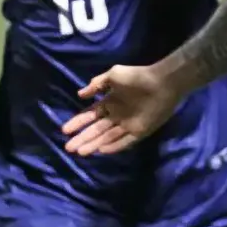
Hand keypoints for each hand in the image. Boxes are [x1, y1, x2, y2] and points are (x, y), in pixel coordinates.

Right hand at [62, 65, 181, 155]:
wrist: (162, 82)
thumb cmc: (137, 77)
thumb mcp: (113, 75)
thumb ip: (97, 84)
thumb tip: (80, 95)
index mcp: (111, 102)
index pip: (91, 115)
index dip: (78, 122)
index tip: (64, 130)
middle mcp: (117, 116)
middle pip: (97, 130)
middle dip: (82, 138)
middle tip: (68, 147)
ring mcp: (128, 125)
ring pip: (107, 137)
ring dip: (94, 144)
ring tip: (80, 151)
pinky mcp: (140, 131)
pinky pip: (125, 141)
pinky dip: (113, 146)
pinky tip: (101, 150)